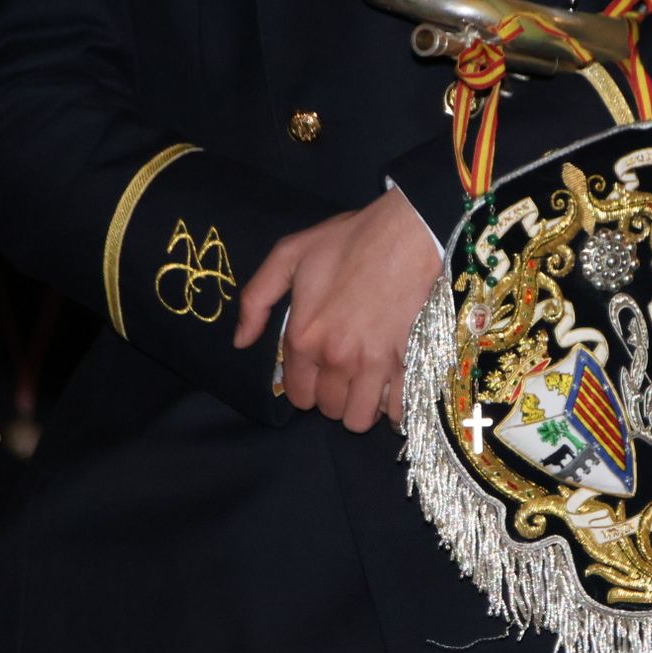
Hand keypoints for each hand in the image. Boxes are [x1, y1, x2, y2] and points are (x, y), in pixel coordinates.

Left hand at [234, 187, 440, 431]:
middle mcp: (337, 359)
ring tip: (369, 385)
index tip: (319, 371)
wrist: (409, 234)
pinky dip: (395, 407)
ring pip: (361, 418)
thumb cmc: (350, 241)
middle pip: (331, 410)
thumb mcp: (289, 256)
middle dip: (335, 396)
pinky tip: (395, 387)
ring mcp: (375, 366)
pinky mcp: (411, 364)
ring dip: (362, 406)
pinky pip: (398, 411)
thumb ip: (256, 301)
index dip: (308, 387)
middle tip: (345, 373)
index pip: (299, 396)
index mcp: (304, 338)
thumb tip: (240, 342)